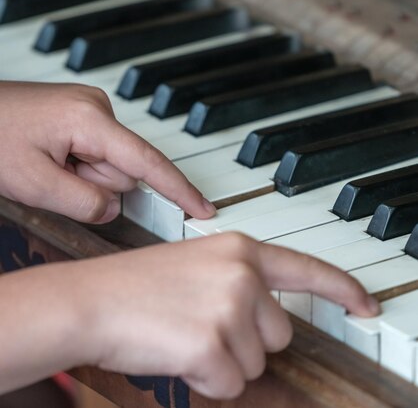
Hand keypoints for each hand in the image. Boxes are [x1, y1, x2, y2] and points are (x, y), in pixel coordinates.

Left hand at [0, 81, 213, 222]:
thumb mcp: (33, 184)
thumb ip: (82, 202)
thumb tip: (113, 209)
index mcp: (90, 119)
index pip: (147, 161)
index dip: (178, 189)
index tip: (202, 208)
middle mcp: (97, 108)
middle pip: (122, 168)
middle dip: (94, 183)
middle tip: (53, 178)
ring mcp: (90, 109)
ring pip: (107, 163)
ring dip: (82, 175)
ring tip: (47, 165)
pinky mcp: (83, 115)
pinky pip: (95, 153)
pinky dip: (78, 165)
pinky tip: (52, 158)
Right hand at [70, 233, 379, 398]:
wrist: (92, 301)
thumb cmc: (137, 286)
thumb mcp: (197, 267)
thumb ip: (241, 283)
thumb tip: (270, 318)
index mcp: (239, 250)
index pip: (308, 270)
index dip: (343, 290)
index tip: (365, 305)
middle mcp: (242, 274)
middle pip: (278, 333)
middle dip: (246, 341)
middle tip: (200, 324)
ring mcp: (229, 308)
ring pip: (254, 363)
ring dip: (223, 361)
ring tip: (183, 333)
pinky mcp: (213, 345)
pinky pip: (229, 384)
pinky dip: (204, 380)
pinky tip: (175, 352)